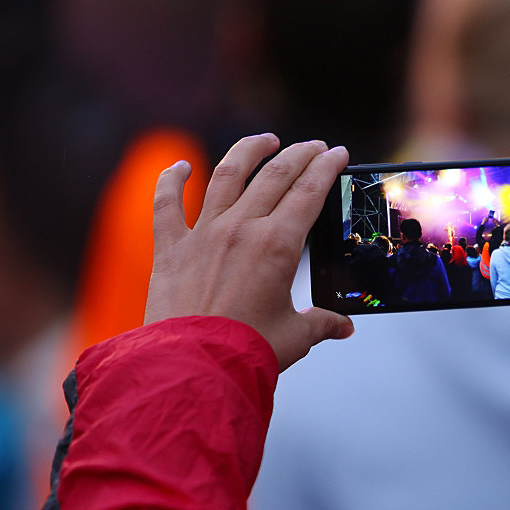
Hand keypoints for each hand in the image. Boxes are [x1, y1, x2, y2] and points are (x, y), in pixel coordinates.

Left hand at [145, 133, 353, 370]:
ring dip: (248, 152)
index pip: (309, 191)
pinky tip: (179, 165)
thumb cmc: (247, 352)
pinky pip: (167, 203)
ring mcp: (203, 234)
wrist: (193, 367)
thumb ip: (320, 324)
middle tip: (313, 146)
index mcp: (277, 246)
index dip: (326, 168)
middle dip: (299, 154)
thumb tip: (342, 327)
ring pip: (226, 175)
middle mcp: (241, 229)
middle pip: (275, 175)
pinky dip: (171, 180)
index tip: (337, 154)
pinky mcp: (171, 249)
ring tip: (264, 141)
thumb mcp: (295, 337)